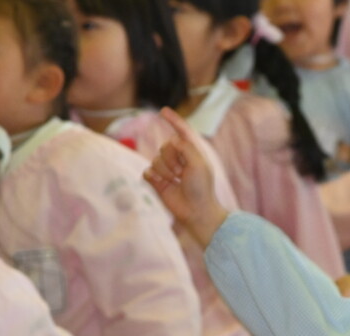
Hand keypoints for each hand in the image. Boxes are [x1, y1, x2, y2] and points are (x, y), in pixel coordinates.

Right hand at [143, 107, 229, 246]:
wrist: (195, 211)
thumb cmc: (201, 188)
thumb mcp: (199, 164)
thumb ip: (186, 147)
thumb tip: (172, 140)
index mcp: (192, 153)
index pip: (182, 132)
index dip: (173, 121)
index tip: (163, 111)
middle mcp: (179, 159)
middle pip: (165, 146)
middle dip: (172, 159)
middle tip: (183, 173)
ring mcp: (167, 170)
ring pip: (156, 159)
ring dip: (166, 171)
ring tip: (176, 181)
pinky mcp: (157, 181)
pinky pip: (148, 171)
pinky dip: (155, 178)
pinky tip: (165, 185)